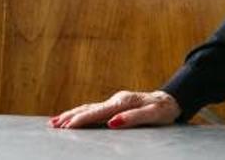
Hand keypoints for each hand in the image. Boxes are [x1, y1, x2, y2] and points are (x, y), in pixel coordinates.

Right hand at [50, 90, 180, 129]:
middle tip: (52, 125)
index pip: (98, 112)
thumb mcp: (153, 115)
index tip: (66, 126)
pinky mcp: (116, 104)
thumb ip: (133, 118)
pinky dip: (81, 112)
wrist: (172, 100)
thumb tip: (112, 123)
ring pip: (89, 107)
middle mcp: (117, 99)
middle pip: (89, 108)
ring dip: (72, 114)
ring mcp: (116, 100)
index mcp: (124, 101)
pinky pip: (95, 108)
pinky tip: (73, 116)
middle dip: (70, 117)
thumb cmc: (164, 110)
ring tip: (55, 121)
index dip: (81, 119)